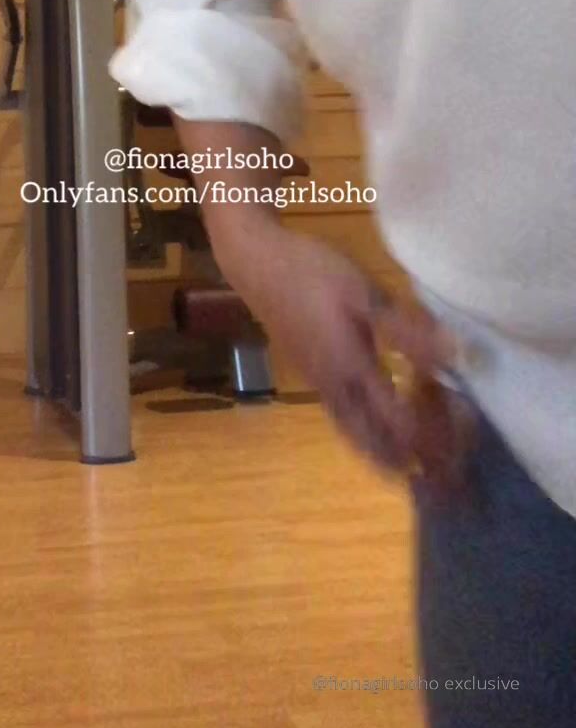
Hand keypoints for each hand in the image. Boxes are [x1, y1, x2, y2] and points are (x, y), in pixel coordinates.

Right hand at [238, 229, 477, 488]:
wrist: (258, 264)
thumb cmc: (312, 273)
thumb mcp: (364, 292)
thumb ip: (407, 328)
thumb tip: (457, 355)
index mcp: (352, 373)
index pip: (402, 426)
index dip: (436, 435)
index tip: (469, 426)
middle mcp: (337, 393)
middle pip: (380, 449)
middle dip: (418, 462)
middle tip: (452, 463)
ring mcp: (323, 390)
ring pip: (362, 442)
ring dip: (397, 455)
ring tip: (427, 460)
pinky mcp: (317, 381)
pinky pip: (351, 427)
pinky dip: (378, 438)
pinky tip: (393, 424)